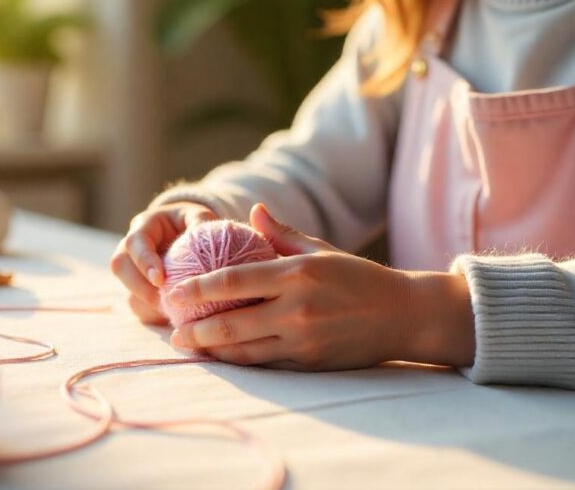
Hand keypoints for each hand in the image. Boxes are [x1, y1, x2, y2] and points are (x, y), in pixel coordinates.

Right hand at [110, 201, 218, 324]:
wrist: (188, 234)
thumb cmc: (192, 223)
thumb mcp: (198, 217)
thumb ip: (200, 222)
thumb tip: (203, 235)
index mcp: (144, 226)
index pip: (135, 242)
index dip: (144, 262)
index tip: (160, 280)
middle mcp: (131, 249)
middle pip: (120, 267)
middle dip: (141, 288)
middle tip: (166, 300)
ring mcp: (132, 272)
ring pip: (128, 292)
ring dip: (149, 304)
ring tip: (174, 310)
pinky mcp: (139, 292)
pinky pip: (139, 307)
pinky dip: (155, 314)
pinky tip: (175, 315)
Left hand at [165, 204, 475, 369]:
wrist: (404, 315)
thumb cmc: (359, 277)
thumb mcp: (322, 250)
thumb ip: (282, 234)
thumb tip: (250, 211)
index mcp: (297, 273)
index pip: (234, 280)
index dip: (197, 288)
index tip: (172, 292)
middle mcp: (298, 308)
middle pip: (232, 322)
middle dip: (195, 329)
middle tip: (171, 329)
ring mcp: (304, 340)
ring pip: (245, 350)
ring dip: (211, 350)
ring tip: (186, 346)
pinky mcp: (312, 363)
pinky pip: (266, 364)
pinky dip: (240, 361)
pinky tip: (220, 358)